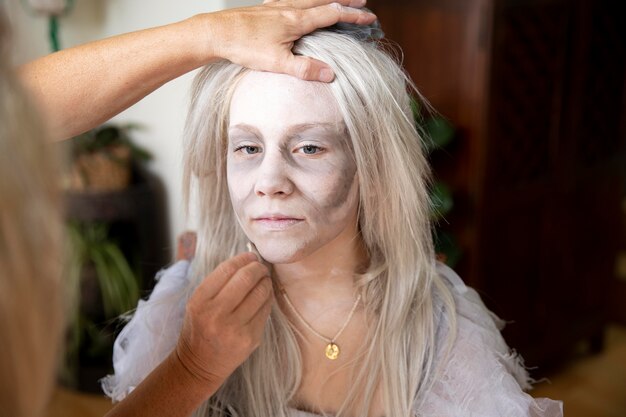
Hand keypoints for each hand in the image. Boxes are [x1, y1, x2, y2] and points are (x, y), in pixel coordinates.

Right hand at [175, 252, 272, 384]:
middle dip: (258, 267)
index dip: (242, 259)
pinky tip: (264, 295)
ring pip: (260, 293)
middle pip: (246, 278)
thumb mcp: (197, 303)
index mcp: (200, 302)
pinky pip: (266, 310)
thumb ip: (218, 283)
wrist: (199, 365)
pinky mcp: (251, 339)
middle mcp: (216, 315)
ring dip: (266, 281)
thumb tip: (246, 261)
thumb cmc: (199, 328)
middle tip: (261, 266)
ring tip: (264, 279)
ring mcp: (235, 329)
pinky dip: (268, 298)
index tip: (250, 256)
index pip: (226, 270)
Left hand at [201, 0, 376, 81]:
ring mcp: (276, 6)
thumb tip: (330, 74)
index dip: (353, 15)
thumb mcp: (277, 63)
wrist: (215, 32)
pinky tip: (301, 5)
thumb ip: (304, 68)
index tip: (369, 17)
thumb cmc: (244, 46)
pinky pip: (293, 0)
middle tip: (362, 1)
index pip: (332, 13)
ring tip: (337, 0)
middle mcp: (289, 8)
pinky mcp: (266, 9)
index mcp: (296, 20)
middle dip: (345, 1)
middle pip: (324, 0)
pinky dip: (306, 1)